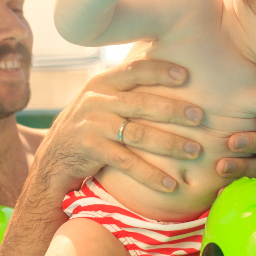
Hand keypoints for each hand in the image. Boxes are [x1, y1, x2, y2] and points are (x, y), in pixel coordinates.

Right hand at [32, 59, 203, 198]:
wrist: (54, 156)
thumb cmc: (92, 124)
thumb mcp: (103, 99)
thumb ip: (129, 89)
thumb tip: (176, 74)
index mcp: (103, 83)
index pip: (135, 70)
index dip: (160, 70)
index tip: (186, 75)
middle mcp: (97, 100)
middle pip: (142, 103)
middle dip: (174, 110)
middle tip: (200, 117)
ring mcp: (93, 125)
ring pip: (138, 133)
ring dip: (170, 144)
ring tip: (195, 151)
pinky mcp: (91, 150)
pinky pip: (128, 163)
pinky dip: (151, 175)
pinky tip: (171, 184)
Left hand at [217, 114, 255, 189]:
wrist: (253, 168)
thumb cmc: (241, 133)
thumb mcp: (246, 123)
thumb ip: (238, 118)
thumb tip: (207, 105)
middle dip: (254, 142)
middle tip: (231, 142)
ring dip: (243, 166)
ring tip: (222, 167)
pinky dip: (237, 188)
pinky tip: (219, 190)